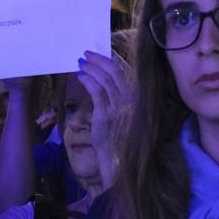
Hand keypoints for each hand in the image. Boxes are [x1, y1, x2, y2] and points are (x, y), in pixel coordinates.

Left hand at [78, 50, 130, 177]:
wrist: (120, 164)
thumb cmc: (120, 144)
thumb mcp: (123, 120)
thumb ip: (118, 103)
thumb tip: (104, 86)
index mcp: (137, 100)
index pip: (125, 74)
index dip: (112, 62)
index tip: (101, 56)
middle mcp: (132, 100)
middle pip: (116, 72)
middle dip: (100, 60)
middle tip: (87, 54)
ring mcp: (120, 107)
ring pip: (105, 79)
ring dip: (92, 68)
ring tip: (81, 62)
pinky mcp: (106, 115)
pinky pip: (97, 92)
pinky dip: (88, 81)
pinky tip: (80, 76)